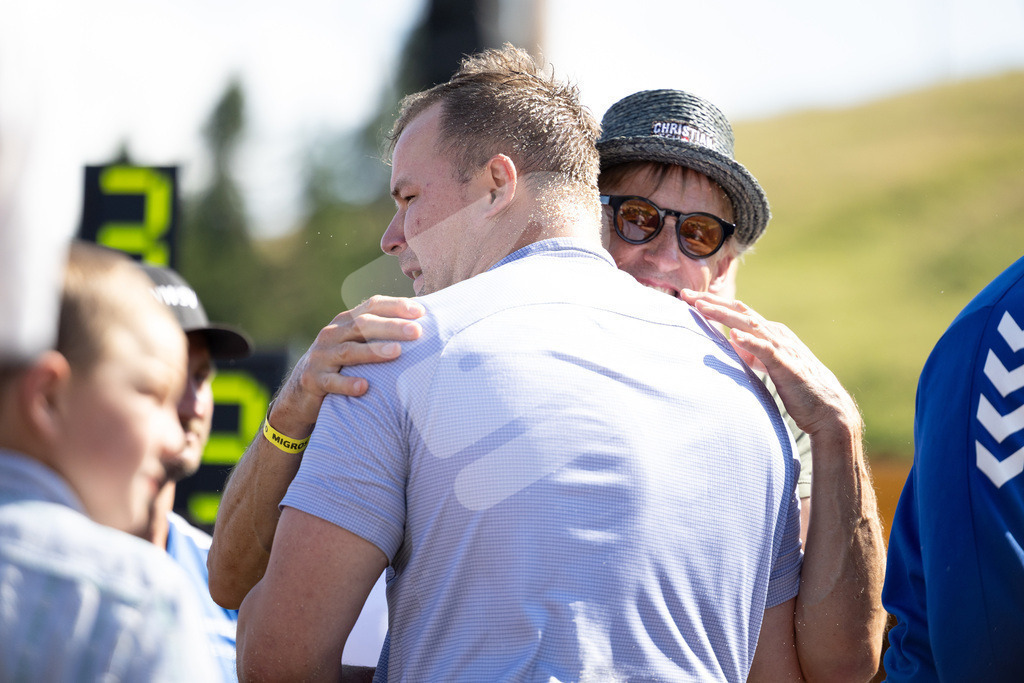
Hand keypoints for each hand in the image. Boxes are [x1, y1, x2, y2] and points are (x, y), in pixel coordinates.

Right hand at [269, 295, 423, 437]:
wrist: (301, 391)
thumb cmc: (341, 365)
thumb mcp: (355, 343)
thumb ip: (379, 332)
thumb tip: (420, 322)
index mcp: (345, 322)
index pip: (372, 306)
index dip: (396, 306)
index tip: (421, 311)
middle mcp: (332, 335)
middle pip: (363, 326)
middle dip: (391, 326)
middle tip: (416, 332)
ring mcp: (321, 357)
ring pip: (349, 351)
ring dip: (373, 351)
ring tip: (396, 352)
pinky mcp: (313, 380)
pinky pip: (332, 382)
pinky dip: (348, 384)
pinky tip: (365, 387)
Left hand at [679, 289, 860, 436]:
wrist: (827, 408)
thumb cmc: (796, 386)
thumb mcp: (768, 364)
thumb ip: (752, 351)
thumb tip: (732, 340)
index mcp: (769, 332)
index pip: (737, 312)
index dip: (713, 303)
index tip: (688, 297)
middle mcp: (775, 333)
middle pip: (738, 313)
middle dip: (711, 302)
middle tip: (685, 294)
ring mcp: (782, 347)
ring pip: (749, 325)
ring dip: (724, 315)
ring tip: (701, 306)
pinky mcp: (787, 365)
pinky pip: (766, 351)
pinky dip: (750, 341)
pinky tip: (735, 335)